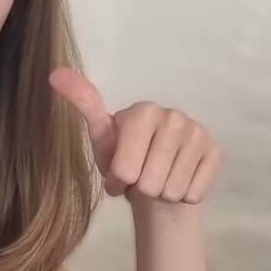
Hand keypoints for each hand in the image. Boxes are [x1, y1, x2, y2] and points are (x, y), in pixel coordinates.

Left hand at [50, 69, 221, 205]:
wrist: (161, 183)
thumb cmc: (127, 163)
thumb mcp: (102, 139)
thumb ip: (83, 106)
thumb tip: (55, 73)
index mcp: (143, 111)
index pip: (126, 168)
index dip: (119, 181)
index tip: (119, 176)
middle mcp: (174, 116)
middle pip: (149, 181)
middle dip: (140, 190)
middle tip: (141, 180)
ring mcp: (198, 133)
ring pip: (172, 189)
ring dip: (161, 195)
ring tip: (158, 182)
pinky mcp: (215, 152)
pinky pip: (193, 192)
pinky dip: (182, 197)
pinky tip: (179, 184)